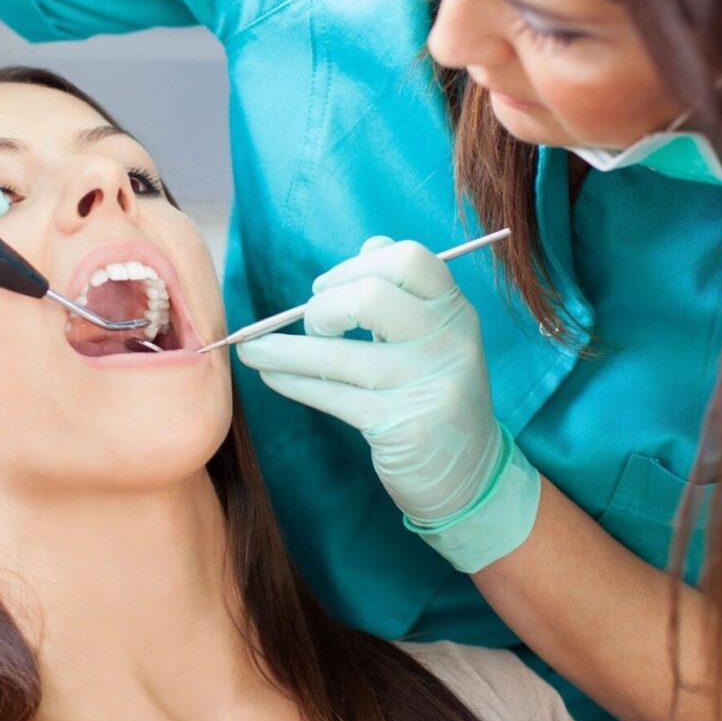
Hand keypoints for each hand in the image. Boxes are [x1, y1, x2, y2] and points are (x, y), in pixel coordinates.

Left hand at [236, 237, 539, 572]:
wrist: (470, 474)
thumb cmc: (437, 393)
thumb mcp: (437, 337)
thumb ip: (406, 291)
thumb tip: (368, 245)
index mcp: (454, 311)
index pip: (410, 260)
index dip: (357, 264)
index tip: (327, 287)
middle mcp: (447, 341)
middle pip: (371, 295)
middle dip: (324, 306)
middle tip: (312, 324)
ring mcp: (426, 384)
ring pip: (338, 353)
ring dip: (282, 349)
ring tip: (251, 349)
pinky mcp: (399, 426)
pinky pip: (330, 393)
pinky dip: (290, 380)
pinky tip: (270, 375)